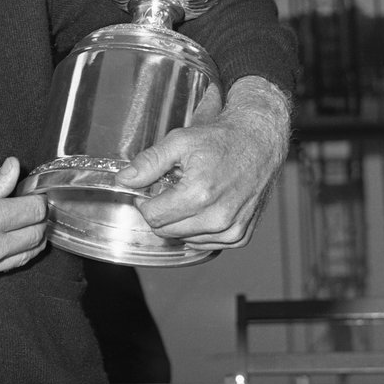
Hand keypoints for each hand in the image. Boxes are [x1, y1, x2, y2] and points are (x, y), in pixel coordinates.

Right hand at [0, 157, 46, 290]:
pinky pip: (11, 266)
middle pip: (37, 233)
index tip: (32, 193)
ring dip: (34, 237)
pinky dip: (19, 252)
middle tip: (31, 206)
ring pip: (29, 253)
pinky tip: (12, 240)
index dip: (37, 199)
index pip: (33, 211)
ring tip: (27, 223)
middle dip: (40, 218)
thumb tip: (13, 168)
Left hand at [114, 76, 290, 252]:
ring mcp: (231, 230)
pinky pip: (206, 243)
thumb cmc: (223, 139)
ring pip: (184, 239)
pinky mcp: (240, 236)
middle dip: (162, 212)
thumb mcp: (179, 142)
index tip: (149, 190)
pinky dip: (199, 229)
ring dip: (181, 221)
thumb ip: (149, 163)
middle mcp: (217, 218)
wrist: (260, 142)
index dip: (144, 202)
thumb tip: (124, 179)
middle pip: (166, 231)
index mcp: (199, 195)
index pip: (153, 216)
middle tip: (170, 190)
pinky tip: (205, 206)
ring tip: (191, 195)